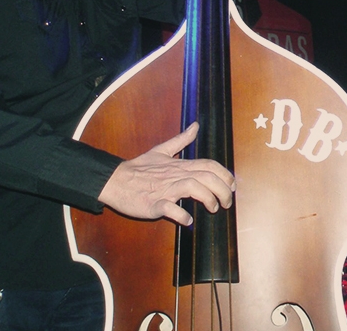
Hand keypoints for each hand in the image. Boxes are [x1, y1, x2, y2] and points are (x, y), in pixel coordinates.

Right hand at [98, 122, 235, 225]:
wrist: (114, 180)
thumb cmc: (139, 167)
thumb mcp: (162, 150)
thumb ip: (181, 139)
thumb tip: (195, 126)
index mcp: (179, 164)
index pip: (209, 165)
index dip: (225, 175)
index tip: (232, 186)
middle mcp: (175, 175)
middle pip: (206, 177)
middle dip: (222, 190)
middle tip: (227, 203)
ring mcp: (164, 189)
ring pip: (192, 188)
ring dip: (207, 198)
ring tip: (213, 208)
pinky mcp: (153, 204)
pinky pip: (169, 208)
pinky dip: (180, 214)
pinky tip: (187, 220)